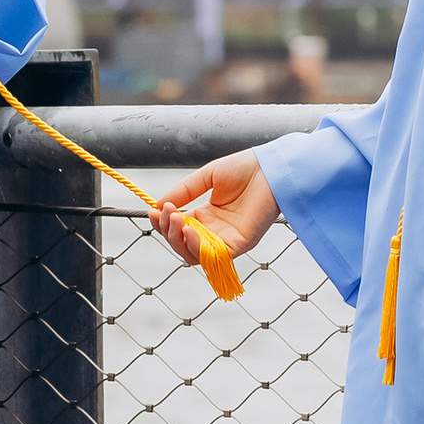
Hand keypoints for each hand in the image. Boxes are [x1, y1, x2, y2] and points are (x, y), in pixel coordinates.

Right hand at [148, 152, 279, 271]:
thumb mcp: (206, 176)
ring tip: (175, 219)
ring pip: (193, 255)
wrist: (270, 168)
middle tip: (166, 213)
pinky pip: (213, 256)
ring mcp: (226, 239)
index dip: (163, 223)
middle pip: (182, 244)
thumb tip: (159, 205)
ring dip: (178, 240)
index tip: (152, 210)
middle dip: (167, 231)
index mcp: (207, 215)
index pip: (178, 228)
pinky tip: (189, 229)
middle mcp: (215, 231)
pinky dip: (196, 247)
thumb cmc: (244, 169)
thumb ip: (184, 191)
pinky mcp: (238, 244)